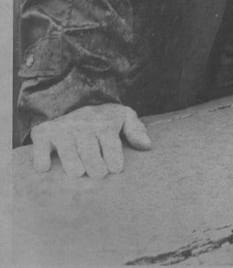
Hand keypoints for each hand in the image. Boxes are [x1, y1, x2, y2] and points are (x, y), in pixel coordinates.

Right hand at [30, 103, 151, 178]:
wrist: (75, 101)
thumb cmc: (104, 118)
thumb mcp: (124, 117)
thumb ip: (136, 130)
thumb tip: (147, 146)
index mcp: (103, 122)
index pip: (109, 139)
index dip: (113, 154)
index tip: (116, 169)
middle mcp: (82, 124)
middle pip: (88, 146)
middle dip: (94, 161)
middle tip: (99, 175)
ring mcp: (62, 128)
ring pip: (66, 147)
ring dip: (71, 161)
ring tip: (78, 173)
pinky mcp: (44, 133)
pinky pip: (40, 145)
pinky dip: (40, 156)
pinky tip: (45, 168)